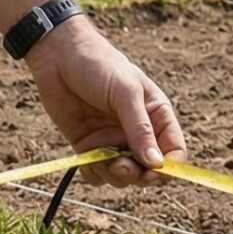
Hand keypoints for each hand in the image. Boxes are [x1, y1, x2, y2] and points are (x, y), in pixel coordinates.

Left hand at [25, 18, 186, 185]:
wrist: (58, 57)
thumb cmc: (99, 65)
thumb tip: (157, 164)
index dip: (167, 168)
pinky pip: (98, 174)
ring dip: (112, 174)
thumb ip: (141, 129)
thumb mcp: (125, 93)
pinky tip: (85, 157)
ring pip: (123, 176)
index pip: (174, 152)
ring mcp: (114, 141)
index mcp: (157, 116)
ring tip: (98, 155)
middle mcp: (139, 133)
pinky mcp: (90, 147)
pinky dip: (93, 172)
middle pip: (149, 171)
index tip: (152, 173)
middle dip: (136, 175)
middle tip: (119, 166)